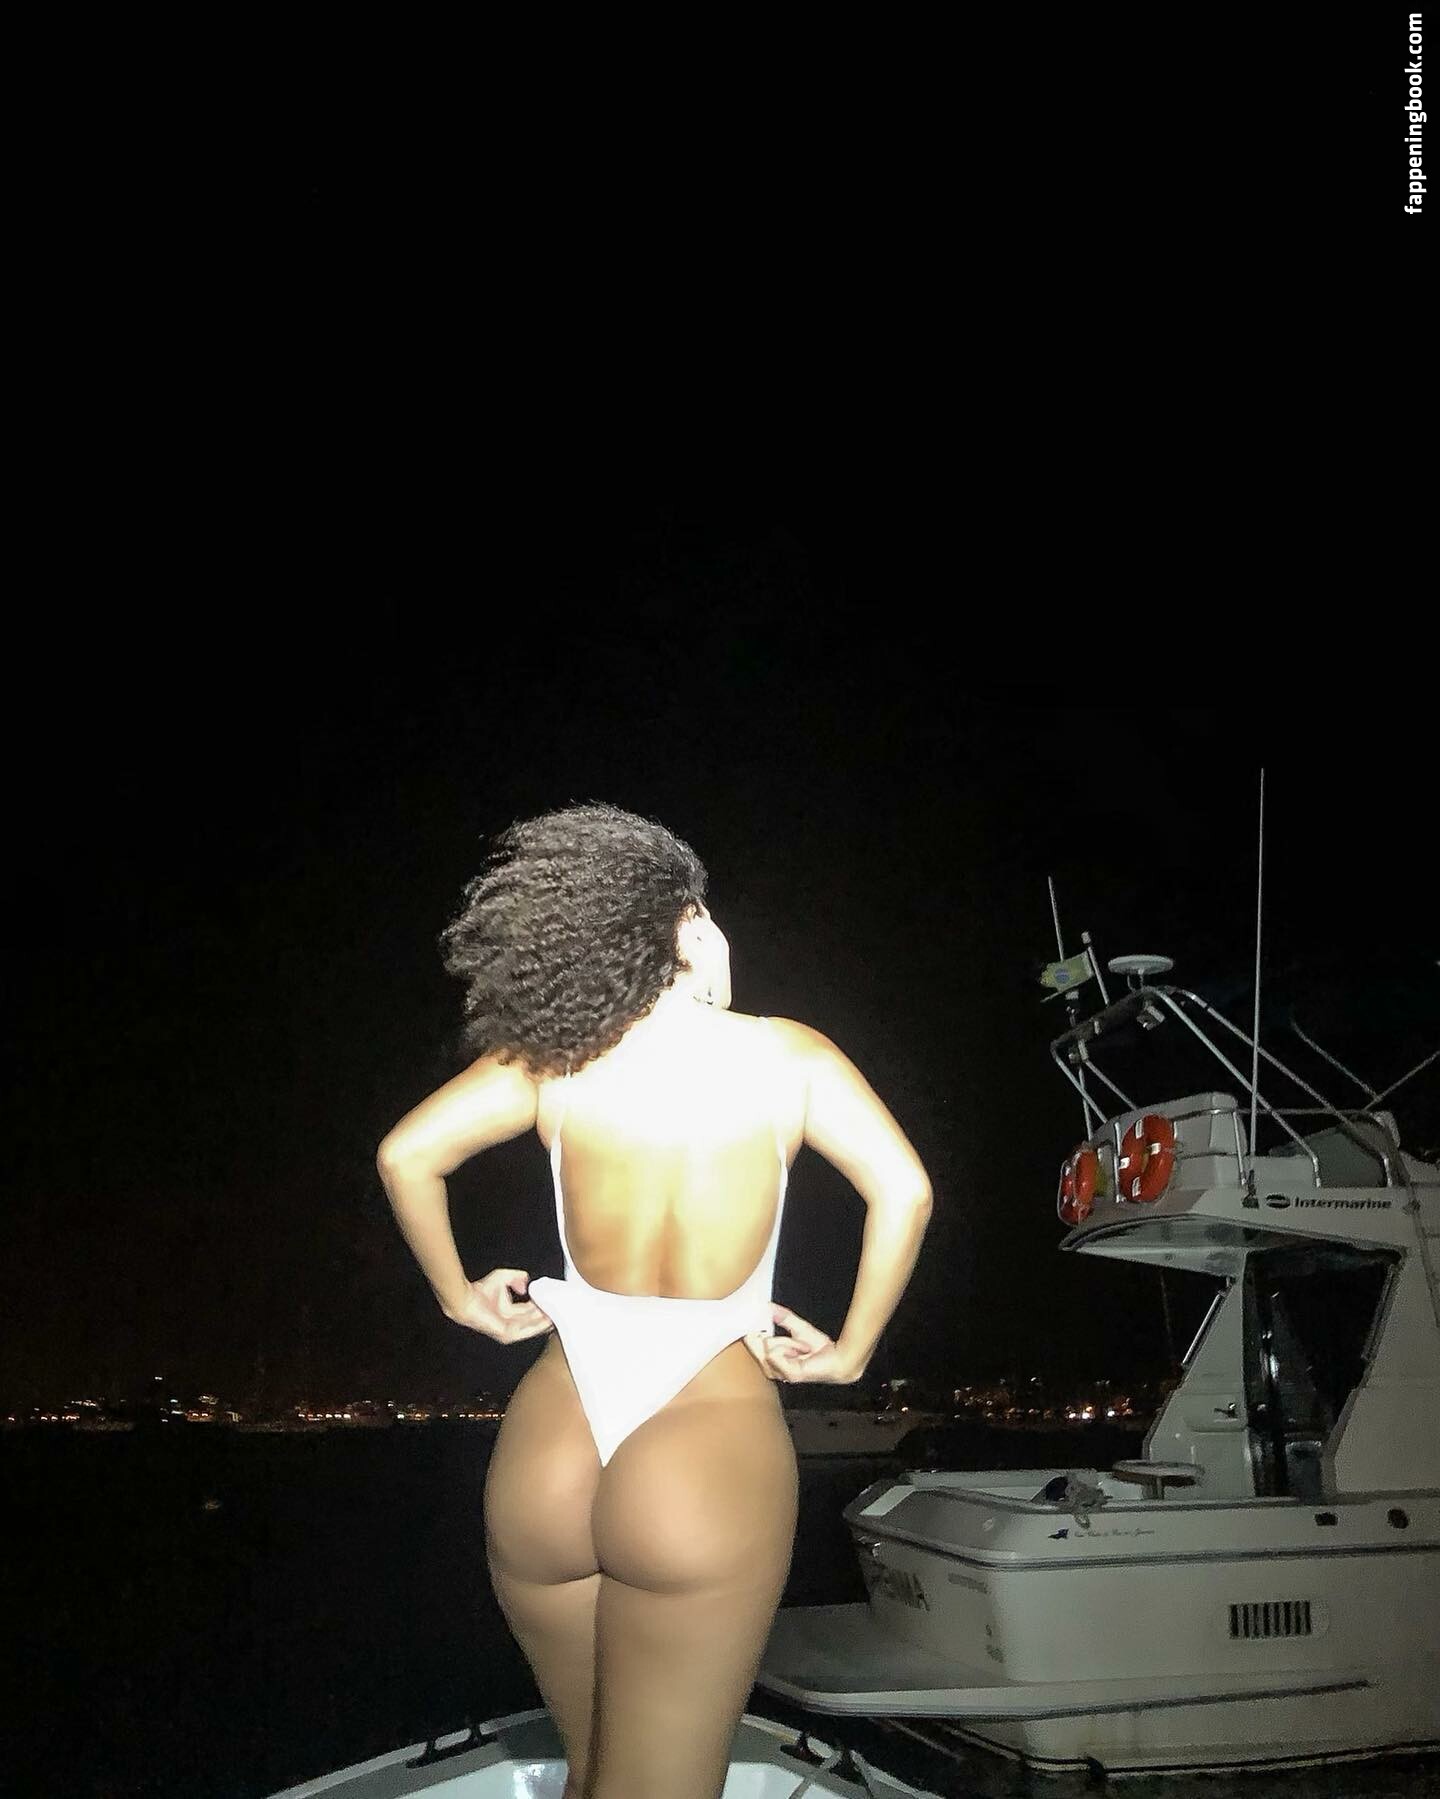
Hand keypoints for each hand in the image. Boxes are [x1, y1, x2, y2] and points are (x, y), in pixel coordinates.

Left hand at [444, 1268, 554, 1343]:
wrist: (467, 1300)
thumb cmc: (480, 1290)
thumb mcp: (503, 1277)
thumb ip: (517, 1277)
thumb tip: (528, 1285)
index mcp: (508, 1314)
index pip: (528, 1311)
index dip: (540, 1305)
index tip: (551, 1299)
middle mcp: (510, 1324)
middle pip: (533, 1320)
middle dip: (546, 1314)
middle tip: (560, 1308)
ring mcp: (509, 1331)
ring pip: (532, 1326)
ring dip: (545, 1320)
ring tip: (558, 1314)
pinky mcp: (507, 1334)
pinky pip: (527, 1330)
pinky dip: (538, 1325)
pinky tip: (547, 1319)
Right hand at [743, 1303, 865, 1384]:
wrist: (838, 1359)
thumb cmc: (820, 1348)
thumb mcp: (798, 1327)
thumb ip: (783, 1318)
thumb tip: (769, 1306)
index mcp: (770, 1359)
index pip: (751, 1343)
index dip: (751, 1332)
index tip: (751, 1319)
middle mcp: (771, 1368)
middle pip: (756, 1344)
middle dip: (777, 1339)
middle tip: (795, 1342)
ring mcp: (779, 1372)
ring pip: (768, 1346)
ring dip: (787, 1343)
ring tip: (801, 1349)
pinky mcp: (789, 1374)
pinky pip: (775, 1353)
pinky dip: (790, 1347)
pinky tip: (800, 1353)